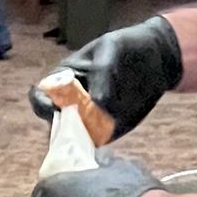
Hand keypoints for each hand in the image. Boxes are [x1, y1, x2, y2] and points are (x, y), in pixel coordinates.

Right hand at [30, 14, 183, 140]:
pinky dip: (95, 148)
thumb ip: (102, 73)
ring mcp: (87, 119)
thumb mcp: (112, 49)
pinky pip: (93, 144)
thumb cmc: (126, 48)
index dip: (42, 104)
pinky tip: (105, 143)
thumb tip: (98, 104)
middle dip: (62, 130)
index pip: (40, 96)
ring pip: (72, 139)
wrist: (155, 60)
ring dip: (78, 143)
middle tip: (80, 129)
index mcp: (62, 78)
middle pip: (54, 123)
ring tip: (94, 138)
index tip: (56, 109)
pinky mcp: (105, 131)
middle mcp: (70, 103)